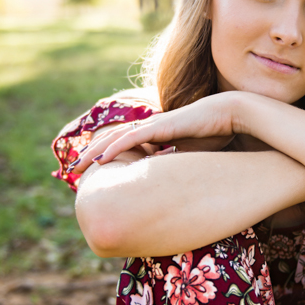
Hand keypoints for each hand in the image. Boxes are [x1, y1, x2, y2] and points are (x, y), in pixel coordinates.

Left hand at [71, 93, 239, 174]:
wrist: (231, 115)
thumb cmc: (217, 134)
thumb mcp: (193, 157)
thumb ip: (179, 167)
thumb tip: (171, 189)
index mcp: (158, 135)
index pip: (125, 145)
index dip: (107, 156)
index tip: (93, 171)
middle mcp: (152, 128)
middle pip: (113, 140)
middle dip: (91, 154)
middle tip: (73, 171)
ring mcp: (155, 125)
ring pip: (116, 138)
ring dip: (94, 152)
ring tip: (77, 166)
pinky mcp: (162, 126)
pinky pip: (132, 138)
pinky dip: (114, 148)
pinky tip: (101, 158)